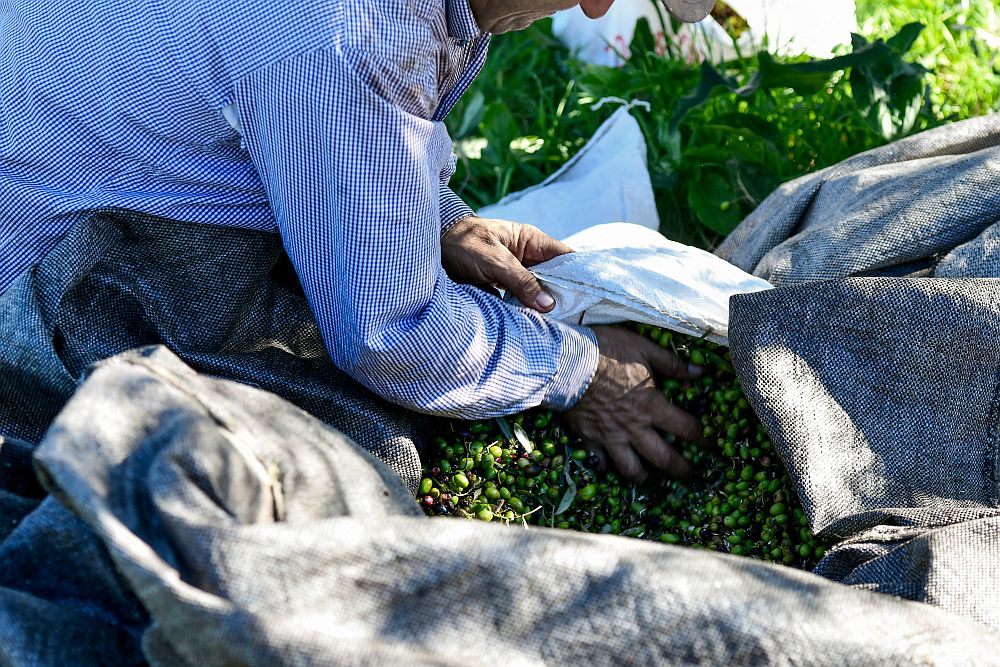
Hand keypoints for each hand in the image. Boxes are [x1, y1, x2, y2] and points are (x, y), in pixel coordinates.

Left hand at [441, 216, 570, 311]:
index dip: (579, 273)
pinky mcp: (503, 287)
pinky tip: (534, 324)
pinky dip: (527, 311)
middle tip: (573, 316)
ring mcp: (516, 273)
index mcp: (531, 241)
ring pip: (538, 291)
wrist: (433, 248)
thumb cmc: (464, 244)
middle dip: (562, 295)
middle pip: (554, 278)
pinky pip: (522, 300)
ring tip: (557, 324)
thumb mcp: (494, 260)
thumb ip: (521, 280)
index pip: (564, 257)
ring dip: (543, 306)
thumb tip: (549, 304)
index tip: (590, 293)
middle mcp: (527, 257)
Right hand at [563, 326, 704, 481]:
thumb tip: (700, 372)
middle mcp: (635, 428)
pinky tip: (609, 466)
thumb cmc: (607, 351)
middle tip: (692, 477)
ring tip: (648, 477)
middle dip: (682, 470)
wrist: (566, 362)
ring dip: (644, 476)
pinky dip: (606, 467)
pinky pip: (600, 463)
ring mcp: (611, 437)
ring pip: (631, 469)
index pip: (686, 429)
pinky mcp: (589, 439)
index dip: (703, 439)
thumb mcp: (644, 348)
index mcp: (652, 405)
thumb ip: (672, 363)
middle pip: (664, 459)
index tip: (711, 444)